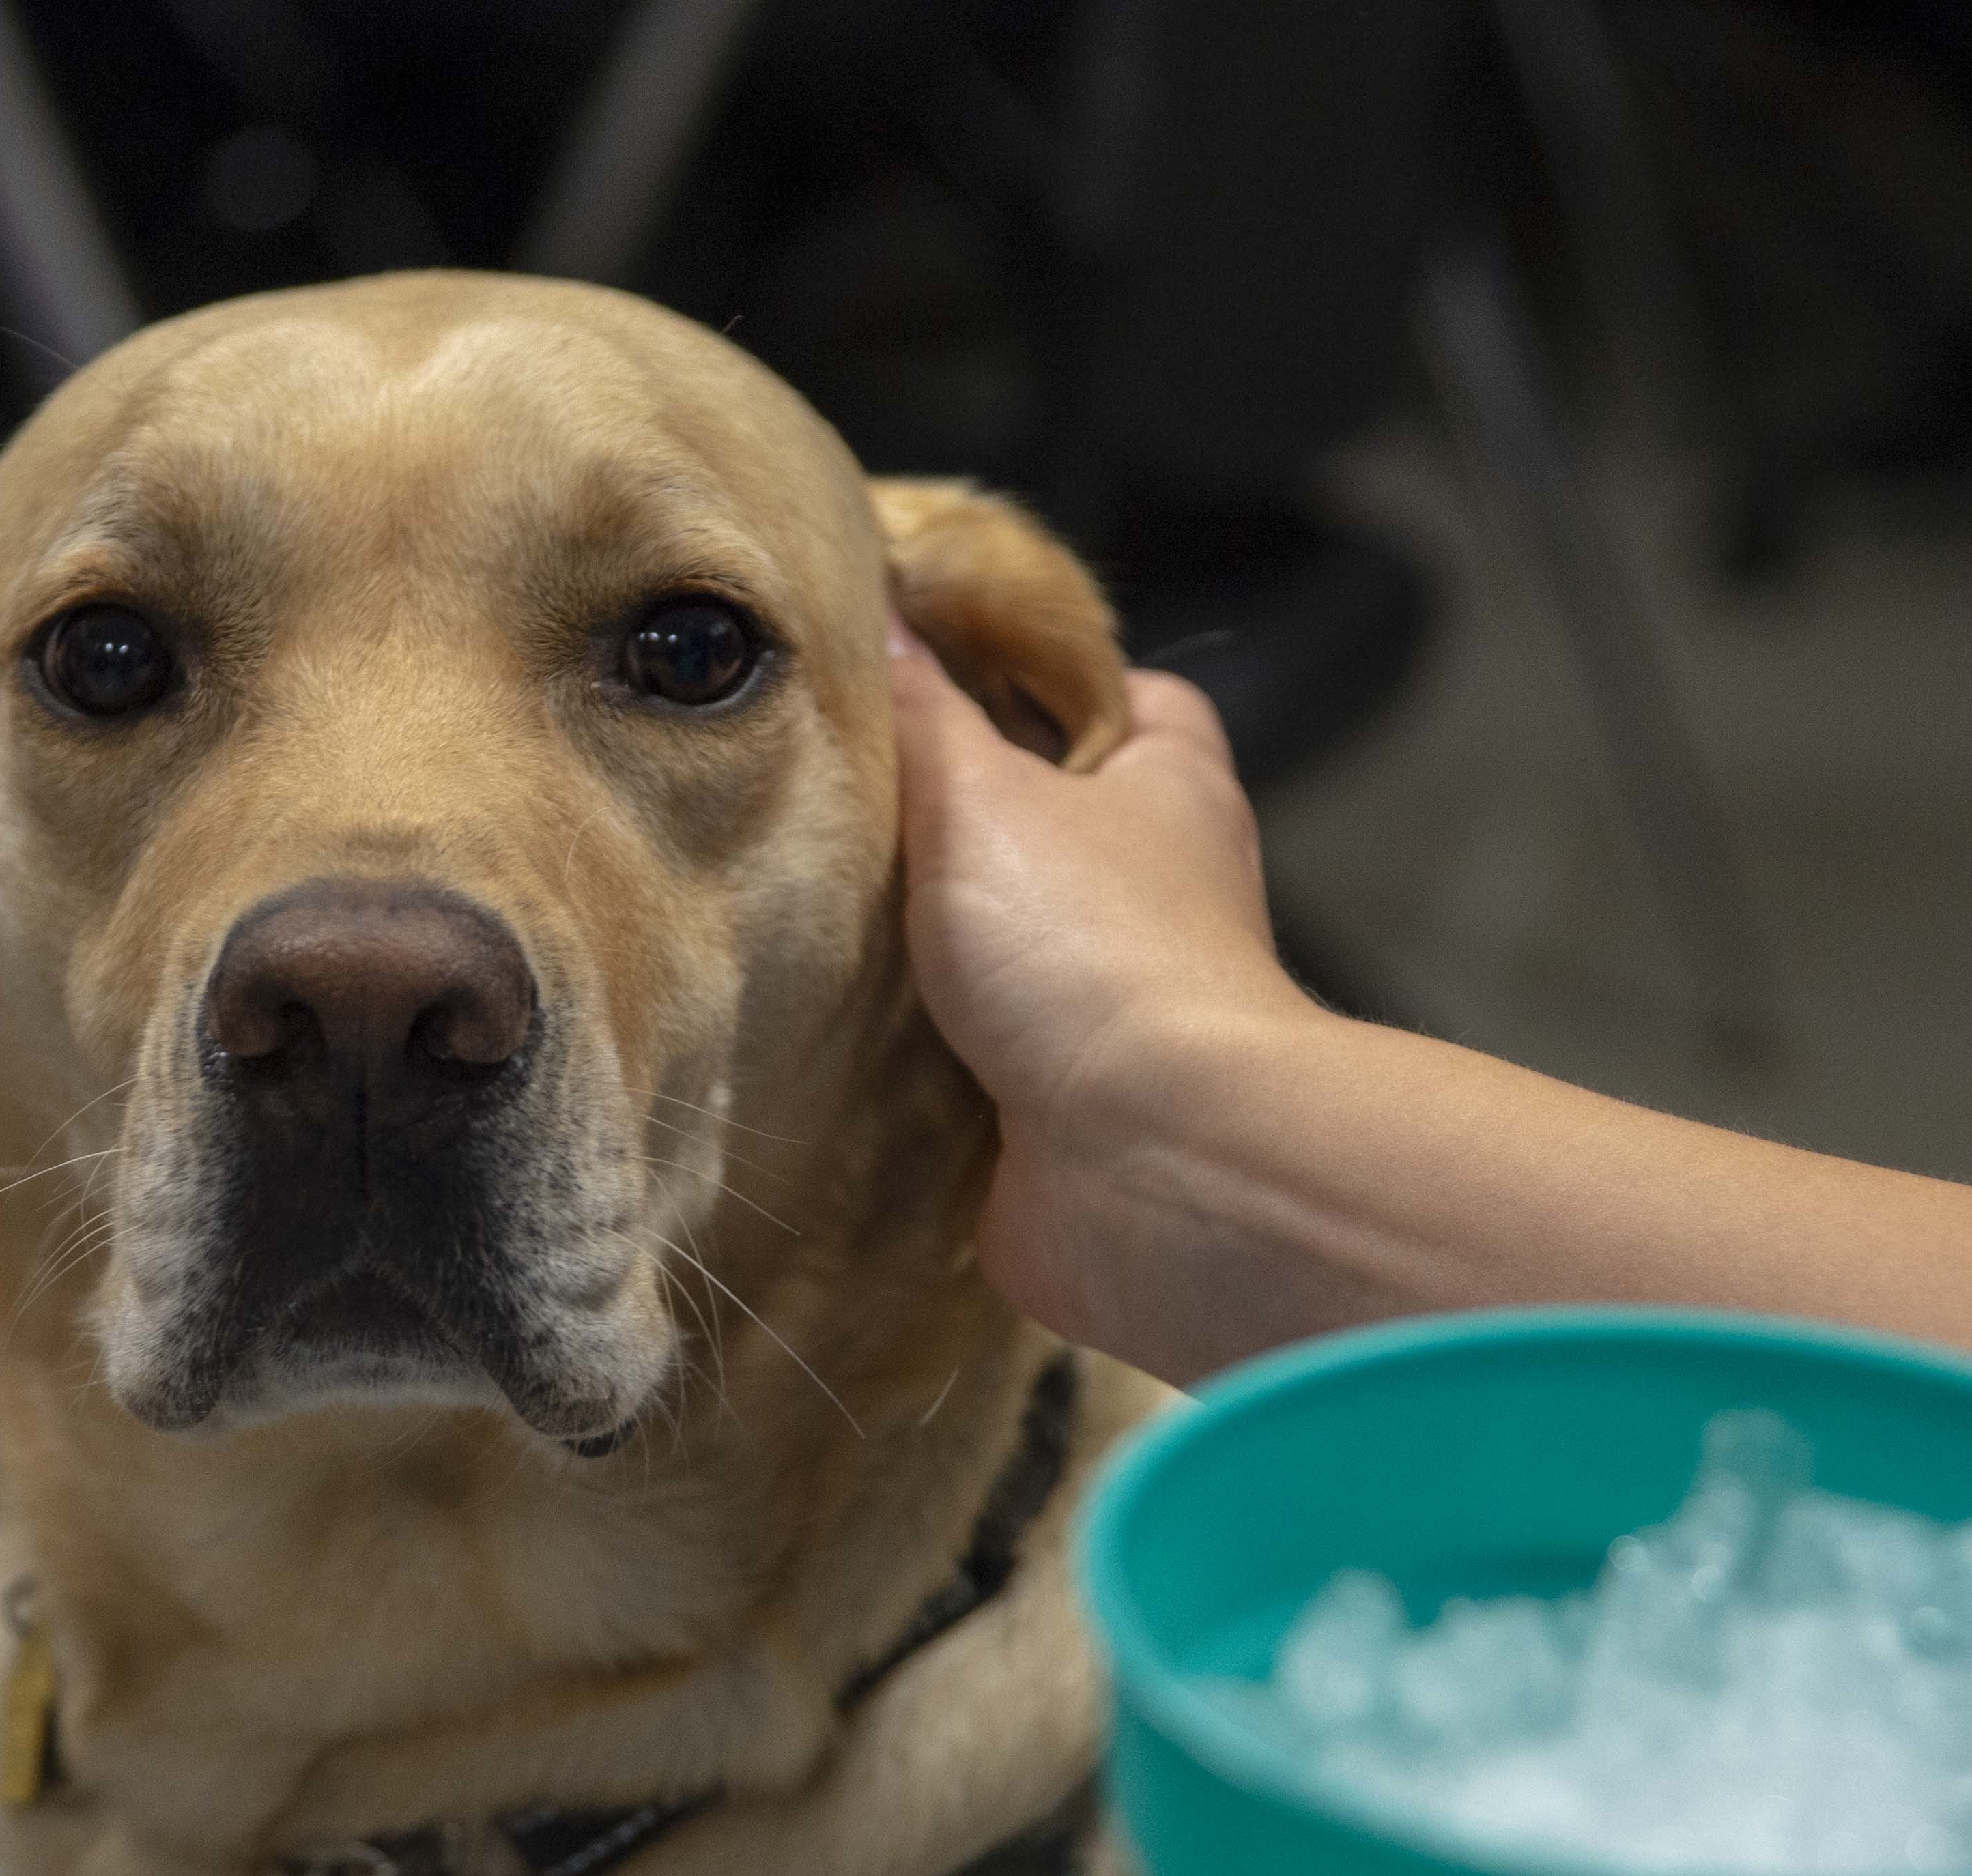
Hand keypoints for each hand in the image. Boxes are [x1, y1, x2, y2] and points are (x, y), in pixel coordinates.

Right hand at [892, 624, 1313, 1350]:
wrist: (1151, 1164)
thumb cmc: (1091, 948)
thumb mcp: (981, 793)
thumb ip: (919, 711)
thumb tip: (878, 615)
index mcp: (1170, 788)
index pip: (1121, 696)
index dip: (1035, 675)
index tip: (937, 670)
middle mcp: (1155, 892)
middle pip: (1044, 824)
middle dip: (946, 819)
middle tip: (833, 791)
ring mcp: (1111, 1004)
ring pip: (999, 946)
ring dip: (916, 943)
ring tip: (802, 897)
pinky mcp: (1060, 1105)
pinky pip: (971, 1055)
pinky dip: (912, 1047)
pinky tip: (826, 1016)